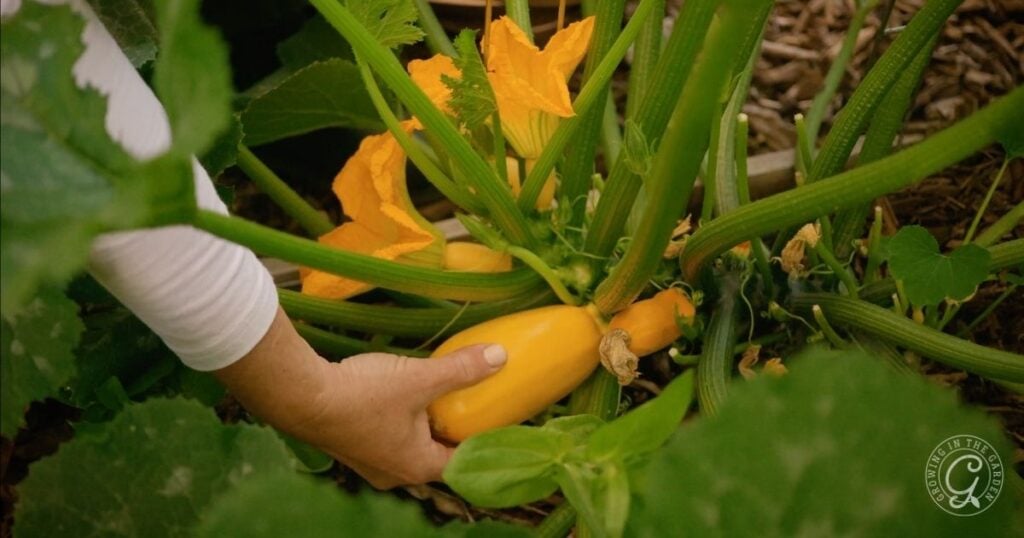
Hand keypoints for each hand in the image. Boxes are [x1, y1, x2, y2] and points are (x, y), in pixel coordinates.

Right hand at [298, 344, 506, 487]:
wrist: (300, 396)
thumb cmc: (362, 395)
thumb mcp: (419, 379)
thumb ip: (460, 369)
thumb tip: (500, 357)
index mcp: (417, 466)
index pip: (463, 462)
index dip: (481, 440)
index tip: (494, 416)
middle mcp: (394, 473)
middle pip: (436, 454)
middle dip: (452, 429)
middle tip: (470, 402)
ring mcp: (370, 462)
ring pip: (410, 445)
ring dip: (424, 423)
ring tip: (439, 396)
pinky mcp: (353, 446)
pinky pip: (388, 436)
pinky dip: (401, 419)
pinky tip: (402, 394)